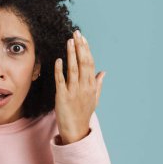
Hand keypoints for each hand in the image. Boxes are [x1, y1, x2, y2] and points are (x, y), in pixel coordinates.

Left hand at [53, 30, 105, 144]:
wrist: (76, 130)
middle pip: (83, 63)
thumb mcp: (94, 98)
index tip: (83, 38)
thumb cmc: (83, 113)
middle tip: (76, 33)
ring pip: (73, 69)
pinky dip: (60, 70)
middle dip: (80, 47)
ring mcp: (74, 91)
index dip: (86, 50)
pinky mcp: (62, 96)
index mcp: (91, 85)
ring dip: (71, 54)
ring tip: (69, 41)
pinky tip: (59, 60)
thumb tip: (103, 72)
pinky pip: (61, 81)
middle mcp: (84, 87)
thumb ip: (98, 84)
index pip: (90, 63)